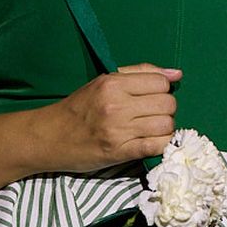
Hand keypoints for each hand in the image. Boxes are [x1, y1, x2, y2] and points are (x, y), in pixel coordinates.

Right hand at [33, 63, 181, 172]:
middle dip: (165, 110)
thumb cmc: (78, 108)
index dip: (162, 90)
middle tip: (152, 115)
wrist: (50, 137)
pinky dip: (161, 145)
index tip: (152, 97)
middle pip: (168, 104)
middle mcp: (117, 105)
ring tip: (150, 129)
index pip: (161, 83)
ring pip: (167, 125)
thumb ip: (140, 74)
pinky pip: (158, 146)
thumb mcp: (103, 82)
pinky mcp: (120, 152)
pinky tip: (151, 142)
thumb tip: (177, 74)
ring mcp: (119, 130)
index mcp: (113, 83)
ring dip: (164, 128)